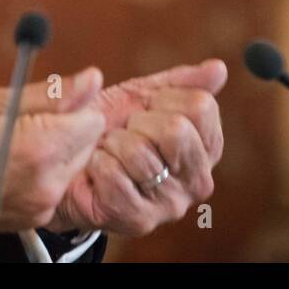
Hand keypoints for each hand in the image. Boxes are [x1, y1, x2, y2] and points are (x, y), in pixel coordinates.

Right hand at [0, 67, 105, 232]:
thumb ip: (52, 94)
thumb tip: (92, 79)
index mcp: (40, 150)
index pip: (93, 119)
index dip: (72, 103)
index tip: (44, 101)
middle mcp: (46, 184)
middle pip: (87, 144)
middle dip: (65, 127)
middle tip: (21, 120)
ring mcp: (39, 207)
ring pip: (72, 165)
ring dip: (54, 150)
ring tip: (11, 141)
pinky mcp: (31, 220)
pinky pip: (54, 186)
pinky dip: (42, 172)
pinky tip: (9, 162)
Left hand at [50, 59, 226, 235]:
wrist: (68, 159)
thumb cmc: (110, 126)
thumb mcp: (143, 96)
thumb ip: (182, 82)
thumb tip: (219, 68)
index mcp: (207, 147)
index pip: (201, 106)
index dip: (164, 99)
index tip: (147, 110)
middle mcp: (198, 181)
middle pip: (177, 130)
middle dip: (140, 122)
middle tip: (127, 133)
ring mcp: (170, 204)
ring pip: (141, 153)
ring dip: (114, 143)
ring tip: (111, 152)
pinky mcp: (138, 220)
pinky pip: (114, 175)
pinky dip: (97, 164)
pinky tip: (98, 172)